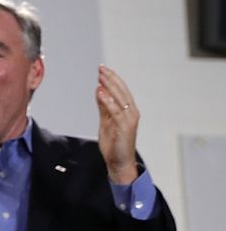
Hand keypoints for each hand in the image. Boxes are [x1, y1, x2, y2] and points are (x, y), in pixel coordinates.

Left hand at [96, 65, 139, 184]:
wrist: (118, 161)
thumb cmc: (114, 143)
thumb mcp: (106, 121)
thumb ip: (104, 107)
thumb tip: (99, 90)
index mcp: (128, 111)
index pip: (121, 90)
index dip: (112, 79)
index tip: (102, 69)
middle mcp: (131, 113)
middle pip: (122, 91)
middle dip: (111, 79)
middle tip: (101, 68)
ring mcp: (129, 120)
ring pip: (120, 99)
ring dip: (110, 87)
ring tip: (100, 77)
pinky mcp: (125, 127)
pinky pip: (116, 111)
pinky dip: (108, 101)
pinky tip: (100, 93)